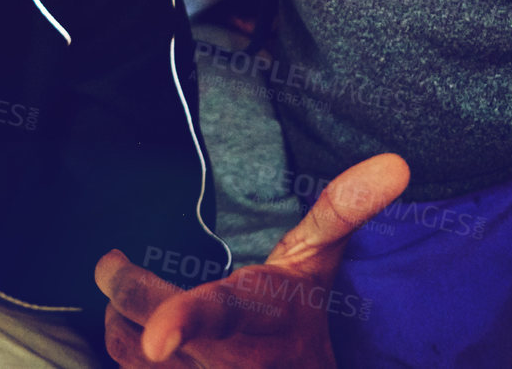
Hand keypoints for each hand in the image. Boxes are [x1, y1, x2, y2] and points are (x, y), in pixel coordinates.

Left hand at [96, 153, 410, 367]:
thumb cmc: (302, 318)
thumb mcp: (317, 262)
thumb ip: (341, 209)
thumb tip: (395, 162)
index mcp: (256, 316)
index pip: (218, 314)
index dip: (182, 322)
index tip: (159, 335)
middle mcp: (225, 363)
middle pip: (137, 324)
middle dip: (122, 287)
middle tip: (116, 264)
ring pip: (121, 346)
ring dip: (120, 319)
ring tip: (135, 299)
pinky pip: (124, 366)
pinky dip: (126, 348)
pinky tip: (142, 335)